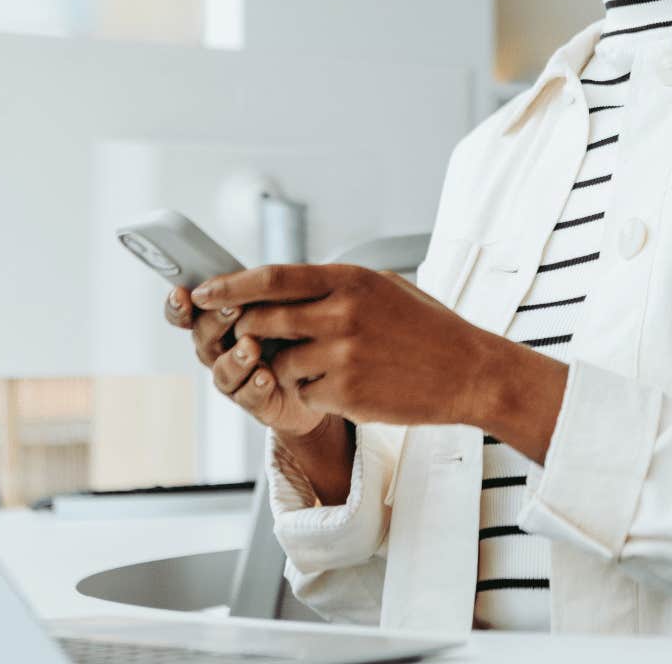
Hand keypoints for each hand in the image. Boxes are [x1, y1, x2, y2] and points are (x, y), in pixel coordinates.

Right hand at [164, 283, 327, 437]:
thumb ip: (256, 288)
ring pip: (223, 371)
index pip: (186, 314)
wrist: (323, 371)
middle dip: (216, 322)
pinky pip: (249, 397)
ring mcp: (237, 378)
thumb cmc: (295, 329)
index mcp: (219, 322)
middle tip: (234, 307)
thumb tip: (239, 273)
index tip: (181, 293)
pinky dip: (255, 386)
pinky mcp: (257, 401)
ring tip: (251, 346)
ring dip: (235, 358)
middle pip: (203, 338)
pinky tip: (266, 376)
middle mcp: (220, 351)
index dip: (178, 306)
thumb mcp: (279, 300)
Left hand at [194, 264, 568, 459]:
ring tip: (323, 366)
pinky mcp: (346, 391)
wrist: (468, 371)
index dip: (231, 286)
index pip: (273, 277)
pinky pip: (304, 393)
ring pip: (281, 362)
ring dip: (287, 367)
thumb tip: (283, 286)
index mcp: (350, 280)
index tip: (203, 293)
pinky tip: (344, 387)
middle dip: (247, 331)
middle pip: (263, 320)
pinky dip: (312, 393)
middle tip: (248, 338)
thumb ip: (335, 287)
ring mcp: (343, 354)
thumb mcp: (383, 289)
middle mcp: (342, 313)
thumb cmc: (427, 329)